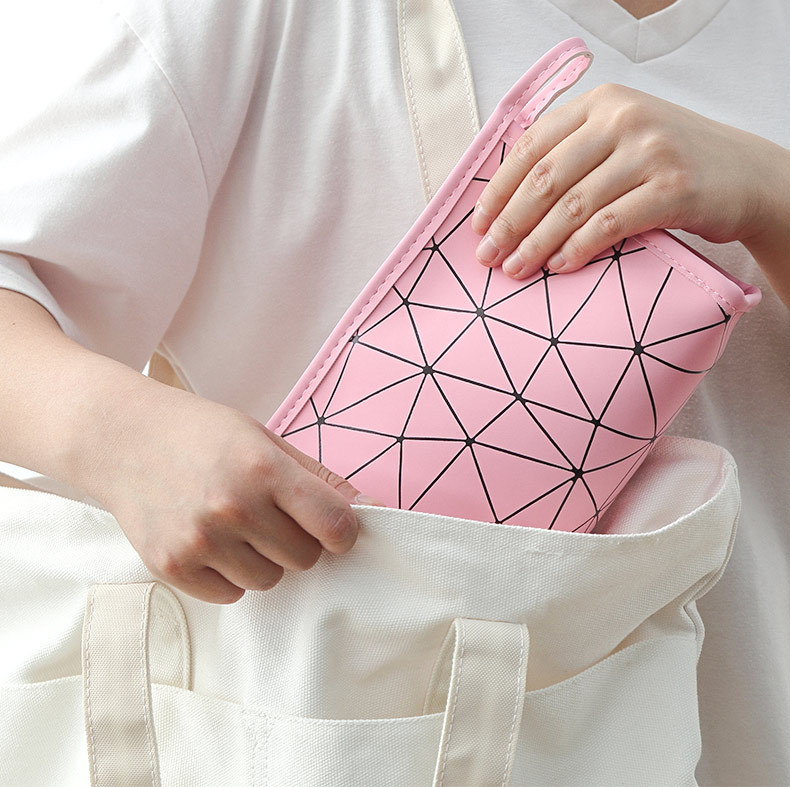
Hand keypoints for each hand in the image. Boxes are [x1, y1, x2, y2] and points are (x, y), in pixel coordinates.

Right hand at [93, 379, 382, 603]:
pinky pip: (232, 594)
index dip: (344, 531)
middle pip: (305, 558)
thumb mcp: (264, 439)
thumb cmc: (203, 434)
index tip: (334, 527)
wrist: (122, 438)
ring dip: (265, 559)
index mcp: (264, 469)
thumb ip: (317, 478)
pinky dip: (231, 575)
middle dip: (300, 541)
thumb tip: (369, 509)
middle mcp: (233, 508)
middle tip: (273, 516)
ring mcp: (200, 541)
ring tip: (238, 525)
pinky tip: (213, 541)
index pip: (335, 525)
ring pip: (270, 581)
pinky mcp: (172, 566)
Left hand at [470, 82, 778, 278]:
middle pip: (545, 179)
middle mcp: (623, 119)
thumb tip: (506, 203)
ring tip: (515, 271)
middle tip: (487, 257)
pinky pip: (608, 225)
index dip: (497, 190)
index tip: (477, 225)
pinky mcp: (673, 189)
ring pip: (571, 206)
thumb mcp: (621, 139)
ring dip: (535, 244)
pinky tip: (559, 268)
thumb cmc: (670, 163)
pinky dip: (577, 250)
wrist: (746, 175)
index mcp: (601, 103)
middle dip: (508, 223)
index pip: (531, 147)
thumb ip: (573, 154)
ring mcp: (650, 152)